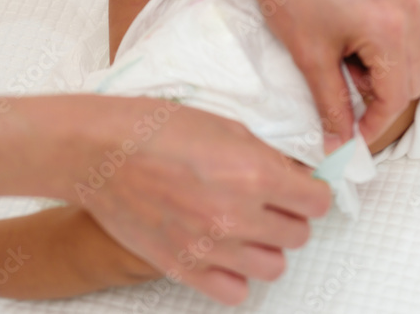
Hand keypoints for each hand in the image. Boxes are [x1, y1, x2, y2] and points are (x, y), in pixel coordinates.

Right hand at [79, 98, 331, 304]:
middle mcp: (238, 215)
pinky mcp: (184, 268)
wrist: (102, 151)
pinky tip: (226, 251)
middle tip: (272, 203)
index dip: (314, 193)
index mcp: (255, 173)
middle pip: (299, 235)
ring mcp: (211, 246)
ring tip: (249, 228)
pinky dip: (236, 275)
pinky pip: (235, 292)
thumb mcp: (229, 128)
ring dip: (268, 247)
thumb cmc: (161, 129)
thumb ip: (267, 157)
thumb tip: (296, 176)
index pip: (318, 202)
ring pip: (274, 266)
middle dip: (291, 217)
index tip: (304, 189)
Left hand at [234, 0, 419, 152]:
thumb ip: (331, 105)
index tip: (351, 138)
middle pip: (419, 78)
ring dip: (409, 71)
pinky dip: (418, 40)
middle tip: (347, 96)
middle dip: (386, 98)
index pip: (397, 96)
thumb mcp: (309, 57)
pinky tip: (381, 43)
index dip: (374, 125)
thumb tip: (339, 144)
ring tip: (364, 70)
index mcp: (390, 31)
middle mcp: (410, 12)